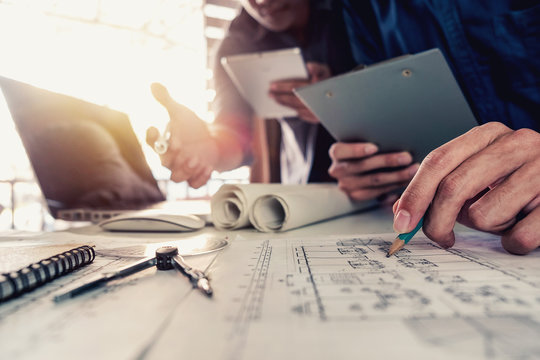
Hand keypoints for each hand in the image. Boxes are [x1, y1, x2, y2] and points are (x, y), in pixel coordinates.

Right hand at [146, 83, 217, 188]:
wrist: (212, 140)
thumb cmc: (191, 127)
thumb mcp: (180, 112)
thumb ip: (166, 100)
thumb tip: (153, 84)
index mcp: (164, 144)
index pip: (151, 142)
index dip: (152, 137)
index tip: (155, 127)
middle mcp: (171, 159)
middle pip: (164, 163)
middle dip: (172, 157)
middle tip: (181, 147)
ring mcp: (183, 169)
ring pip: (177, 178)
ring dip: (186, 170)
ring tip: (196, 158)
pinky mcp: (196, 176)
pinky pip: (194, 185)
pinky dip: (200, 178)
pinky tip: (207, 166)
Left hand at [269, 62, 330, 122]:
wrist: (339, 94)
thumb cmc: (327, 79)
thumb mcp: (324, 69)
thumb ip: (316, 67)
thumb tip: (309, 67)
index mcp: (319, 88)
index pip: (296, 86)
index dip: (283, 86)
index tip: (272, 85)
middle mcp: (318, 102)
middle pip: (294, 99)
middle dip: (280, 96)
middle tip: (269, 93)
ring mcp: (317, 113)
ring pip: (296, 109)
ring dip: (284, 104)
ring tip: (275, 98)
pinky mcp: (316, 119)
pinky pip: (301, 115)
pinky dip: (292, 109)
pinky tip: (284, 104)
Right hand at [328, 142, 418, 202]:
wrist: (354, 166)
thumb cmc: (364, 146)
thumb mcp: (360, 139)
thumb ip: (370, 137)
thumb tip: (392, 133)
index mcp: (337, 153)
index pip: (341, 151)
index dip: (357, 150)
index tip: (374, 147)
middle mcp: (338, 170)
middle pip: (362, 166)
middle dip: (387, 161)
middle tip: (407, 157)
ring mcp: (347, 185)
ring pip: (374, 181)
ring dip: (397, 176)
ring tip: (413, 170)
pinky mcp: (357, 196)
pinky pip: (378, 193)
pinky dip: (394, 187)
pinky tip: (408, 182)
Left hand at [393, 122, 539, 253]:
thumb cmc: (520, 181)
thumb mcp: (481, 171)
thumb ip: (444, 184)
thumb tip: (401, 211)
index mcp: (489, 134)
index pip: (438, 161)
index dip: (414, 194)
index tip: (401, 222)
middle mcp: (516, 143)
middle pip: (453, 187)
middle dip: (437, 221)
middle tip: (440, 239)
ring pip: (483, 215)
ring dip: (488, 228)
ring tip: (508, 216)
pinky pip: (518, 237)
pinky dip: (514, 242)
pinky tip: (527, 226)